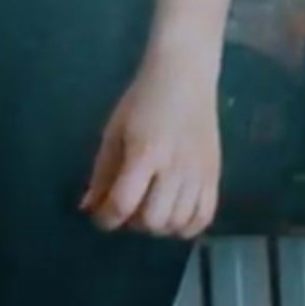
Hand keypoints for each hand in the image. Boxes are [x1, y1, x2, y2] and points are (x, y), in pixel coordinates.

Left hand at [84, 45, 220, 238]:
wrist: (185, 79)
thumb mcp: (113, 132)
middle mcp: (176, 169)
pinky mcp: (216, 175)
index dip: (107, 219)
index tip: (100, 217)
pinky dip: (187, 225)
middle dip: (133, 223)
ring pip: (180, 224)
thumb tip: (88, 207)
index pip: (124, 203)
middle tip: (126, 208)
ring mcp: (200, 174)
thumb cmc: (142, 102)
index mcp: (145, 154)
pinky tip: (173, 215)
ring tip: (148, 210)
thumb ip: (102, 173)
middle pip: (154, 221)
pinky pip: (205, 217)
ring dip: (158, 226)